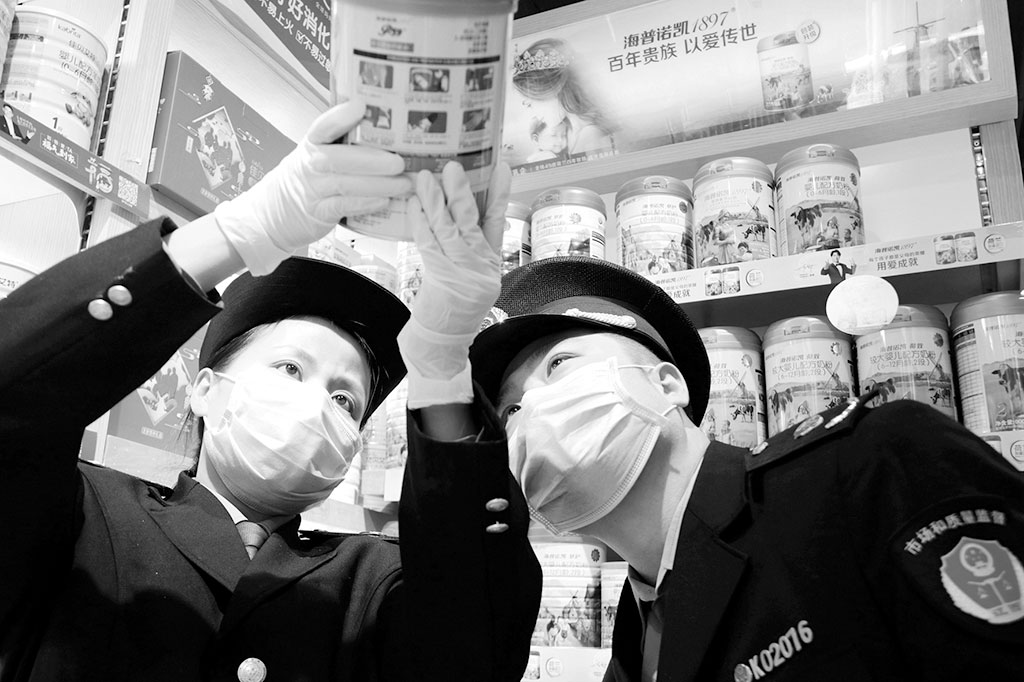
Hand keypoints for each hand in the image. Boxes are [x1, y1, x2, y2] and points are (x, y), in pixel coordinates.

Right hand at [213, 96, 412, 274]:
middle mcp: (310, 164)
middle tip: (400, 162)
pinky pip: (343, 206)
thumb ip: (342, 143)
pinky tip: (385, 201)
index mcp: (312, 144)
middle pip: (339, 158)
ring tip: (404, 184)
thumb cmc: (308, 179)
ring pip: (345, 184)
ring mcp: (312, 190)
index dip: (340, 116)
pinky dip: (365, 204)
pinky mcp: (317, 213)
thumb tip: (385, 128)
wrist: (274, 213)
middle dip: (372, 160)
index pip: (323, 126)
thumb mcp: (316, 155)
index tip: (361, 105)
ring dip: (378, 184)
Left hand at [397, 161, 510, 407]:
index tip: (502, 167)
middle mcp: (481, 268)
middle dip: (462, 192)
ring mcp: (461, 274)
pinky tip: (414, 204)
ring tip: (426, 177)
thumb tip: (458, 210)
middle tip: (453, 166)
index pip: (498, 222)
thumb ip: (472, 250)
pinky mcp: (440, 278)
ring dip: (436, 201)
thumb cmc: (454, 310)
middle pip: (471, 222)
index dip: (500, 193)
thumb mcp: (473, 281)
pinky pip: (428, 242)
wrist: (441, 344)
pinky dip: (420, 221)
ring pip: (448, 229)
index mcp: (492, 265)